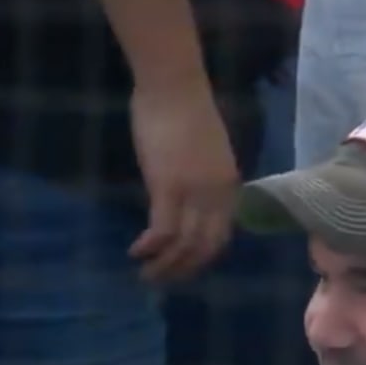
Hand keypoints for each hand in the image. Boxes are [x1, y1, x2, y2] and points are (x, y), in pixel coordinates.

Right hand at [127, 83, 239, 281]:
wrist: (174, 85)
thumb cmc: (185, 110)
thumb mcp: (205, 152)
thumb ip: (202, 178)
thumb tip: (188, 199)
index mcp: (229, 183)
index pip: (222, 233)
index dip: (203, 256)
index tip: (184, 265)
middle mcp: (218, 192)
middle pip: (207, 246)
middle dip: (185, 269)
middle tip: (162, 278)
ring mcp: (195, 191)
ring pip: (186, 245)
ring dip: (165, 266)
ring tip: (146, 274)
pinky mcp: (168, 186)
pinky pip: (163, 230)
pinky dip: (150, 247)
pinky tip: (136, 252)